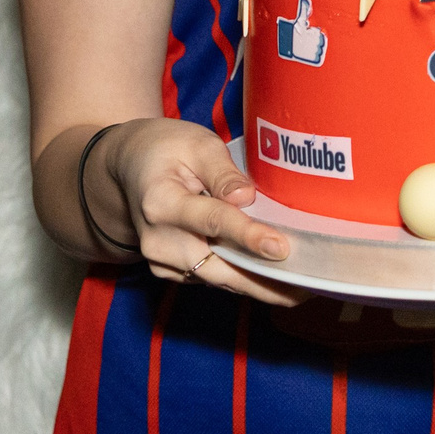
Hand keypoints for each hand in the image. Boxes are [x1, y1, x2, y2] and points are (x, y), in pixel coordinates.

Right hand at [93, 119, 305, 305]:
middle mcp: (157, 239)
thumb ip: (223, 173)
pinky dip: (242, 280)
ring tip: (300, 289)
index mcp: (161, 201)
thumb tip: (247, 199)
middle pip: (216, 266)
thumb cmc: (166, 150)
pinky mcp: (170, 271)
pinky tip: (274, 280)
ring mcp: (161, 260)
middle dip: (262, 280)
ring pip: (217, 279)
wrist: (128, 168)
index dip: (249, 236)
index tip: (281, 248)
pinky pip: (212, 279)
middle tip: (305, 287)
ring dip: (258, 286)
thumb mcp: (196, 144)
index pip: (212, 222)